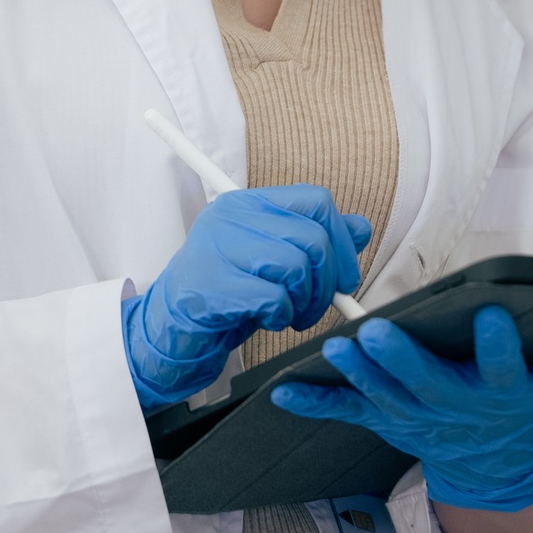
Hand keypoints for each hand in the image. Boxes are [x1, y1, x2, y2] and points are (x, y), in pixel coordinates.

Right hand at [122, 184, 372, 409]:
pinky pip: (273, 297)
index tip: (344, 277)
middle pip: (313, 238)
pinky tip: (267, 320)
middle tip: (313, 306)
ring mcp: (217, 247)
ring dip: (304, 302)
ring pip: (296, 266)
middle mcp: (231, 216)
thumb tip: (361, 228)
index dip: (343, 241)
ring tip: (288, 314)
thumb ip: (316, 242)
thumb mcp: (275, 263)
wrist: (172, 330)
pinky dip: (281, 316)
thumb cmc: (228, 295)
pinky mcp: (210, 284)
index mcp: (249, 203)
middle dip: (327, 283)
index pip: (317, 201)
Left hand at [269, 307, 532, 511]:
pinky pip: (348, 413)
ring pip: (385, 395)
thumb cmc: (525, 412)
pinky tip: (283, 390)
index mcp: (500, 393)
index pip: (502, 370)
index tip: (491, 316)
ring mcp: (415, 417)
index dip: (498, 347)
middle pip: (428, 384)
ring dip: (359, 373)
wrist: (494, 468)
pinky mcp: (387, 419)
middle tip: (378, 332)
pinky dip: (314, 403)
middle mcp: (454, 407)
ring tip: (337, 347)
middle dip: (402, 359)